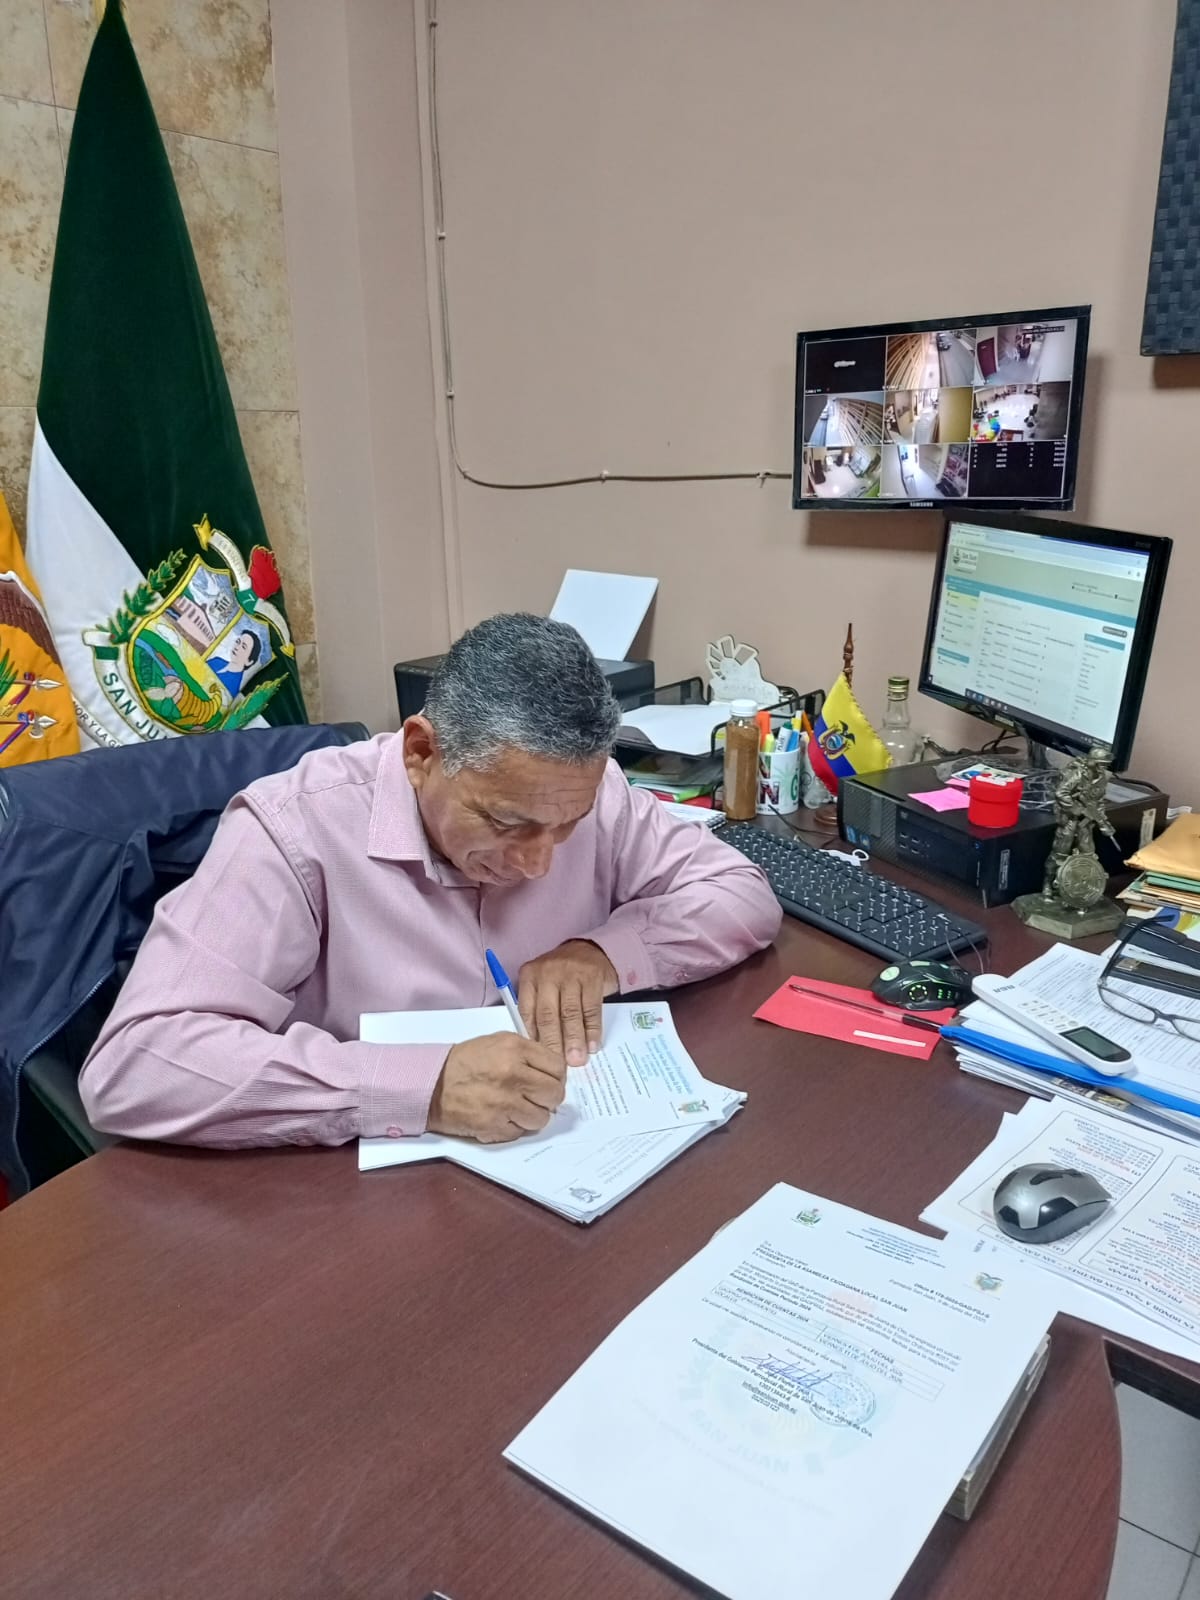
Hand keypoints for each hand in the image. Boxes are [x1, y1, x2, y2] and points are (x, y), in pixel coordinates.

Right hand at [427, 1033, 566, 1143]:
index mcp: (515, 1050)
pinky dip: (514, 1127)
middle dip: (548, 1098)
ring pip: (541, 1118)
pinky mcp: (494, 1126)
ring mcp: (505, 1103)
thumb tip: (553, 1071)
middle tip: (536, 1097)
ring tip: (518, 1108)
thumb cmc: (465, 1062)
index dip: (556, 1076)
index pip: (558, 1068)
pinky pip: (520, 1132)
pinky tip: (502, 1116)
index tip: (548, 1080)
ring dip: (533, 1115)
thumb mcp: (498, 1042)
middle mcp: (513, 1075)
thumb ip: (528, 1052)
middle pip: (554, 1094)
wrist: (432, 1084)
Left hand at [518, 939, 618, 1065]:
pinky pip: (591, 1009)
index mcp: (529, 976)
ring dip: (574, 1039)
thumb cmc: (562, 976)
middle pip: (548, 1014)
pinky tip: (593, 1045)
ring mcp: (571, 974)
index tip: (539, 1059)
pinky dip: (593, 1029)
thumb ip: (538, 1010)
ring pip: (570, 1013)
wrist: (590, 950)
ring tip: (577, 1060)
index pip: (527, 1011)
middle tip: (559, 1066)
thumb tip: (538, 1047)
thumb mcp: (543, 985)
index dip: (533, 1038)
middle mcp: (548, 973)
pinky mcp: (592, 977)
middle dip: (553, 1043)